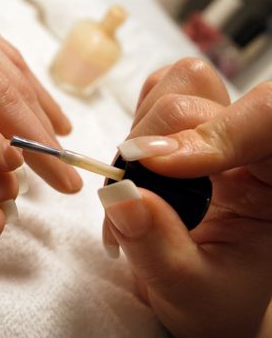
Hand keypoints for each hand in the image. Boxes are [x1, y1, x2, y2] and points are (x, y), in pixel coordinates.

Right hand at [98, 58, 271, 336]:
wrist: (204, 294)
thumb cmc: (214, 296)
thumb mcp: (187, 289)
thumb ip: (156, 246)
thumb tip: (122, 193)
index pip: (269, 120)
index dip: (217, 130)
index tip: (157, 165)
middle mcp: (252, 147)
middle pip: (203, 97)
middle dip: (154, 142)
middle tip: (132, 193)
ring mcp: (218, 129)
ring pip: (178, 83)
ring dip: (142, 129)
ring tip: (137, 184)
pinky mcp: (187, 126)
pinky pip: (156, 91)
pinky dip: (136, 122)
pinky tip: (138, 166)